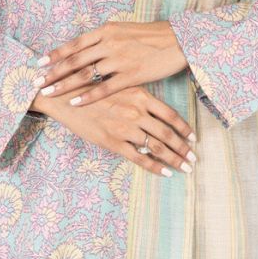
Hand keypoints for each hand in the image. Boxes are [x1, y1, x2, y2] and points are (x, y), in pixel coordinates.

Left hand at [31, 20, 187, 108]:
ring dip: (64, 84)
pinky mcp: (132, 75)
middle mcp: (109, 43)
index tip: (39, 63)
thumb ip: (104, 38)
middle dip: (52, 72)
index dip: (55, 54)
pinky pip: (105, 88)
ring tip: (48, 92)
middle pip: (75, 60)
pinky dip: (88, 96)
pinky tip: (75, 102)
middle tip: (35, 81)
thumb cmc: (151, 36)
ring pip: (85, 74)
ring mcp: (120, 59)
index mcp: (106, 30)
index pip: (75, 44)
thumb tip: (86, 47)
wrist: (178, 39)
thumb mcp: (124, 30)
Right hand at [35, 84, 196, 176]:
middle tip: (194, 158)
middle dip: (183, 148)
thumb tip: (155, 113)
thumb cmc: (90, 89)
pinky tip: (165, 173)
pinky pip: (139, 158)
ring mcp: (125, 128)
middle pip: (168, 133)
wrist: (63, 96)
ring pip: (157, 148)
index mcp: (139, 95)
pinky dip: (155, 167)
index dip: (184, 128)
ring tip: (185, 167)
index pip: (170, 114)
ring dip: (174, 159)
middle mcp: (136, 112)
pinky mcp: (112, 142)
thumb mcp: (119, 85)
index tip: (194, 138)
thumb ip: (138, 98)